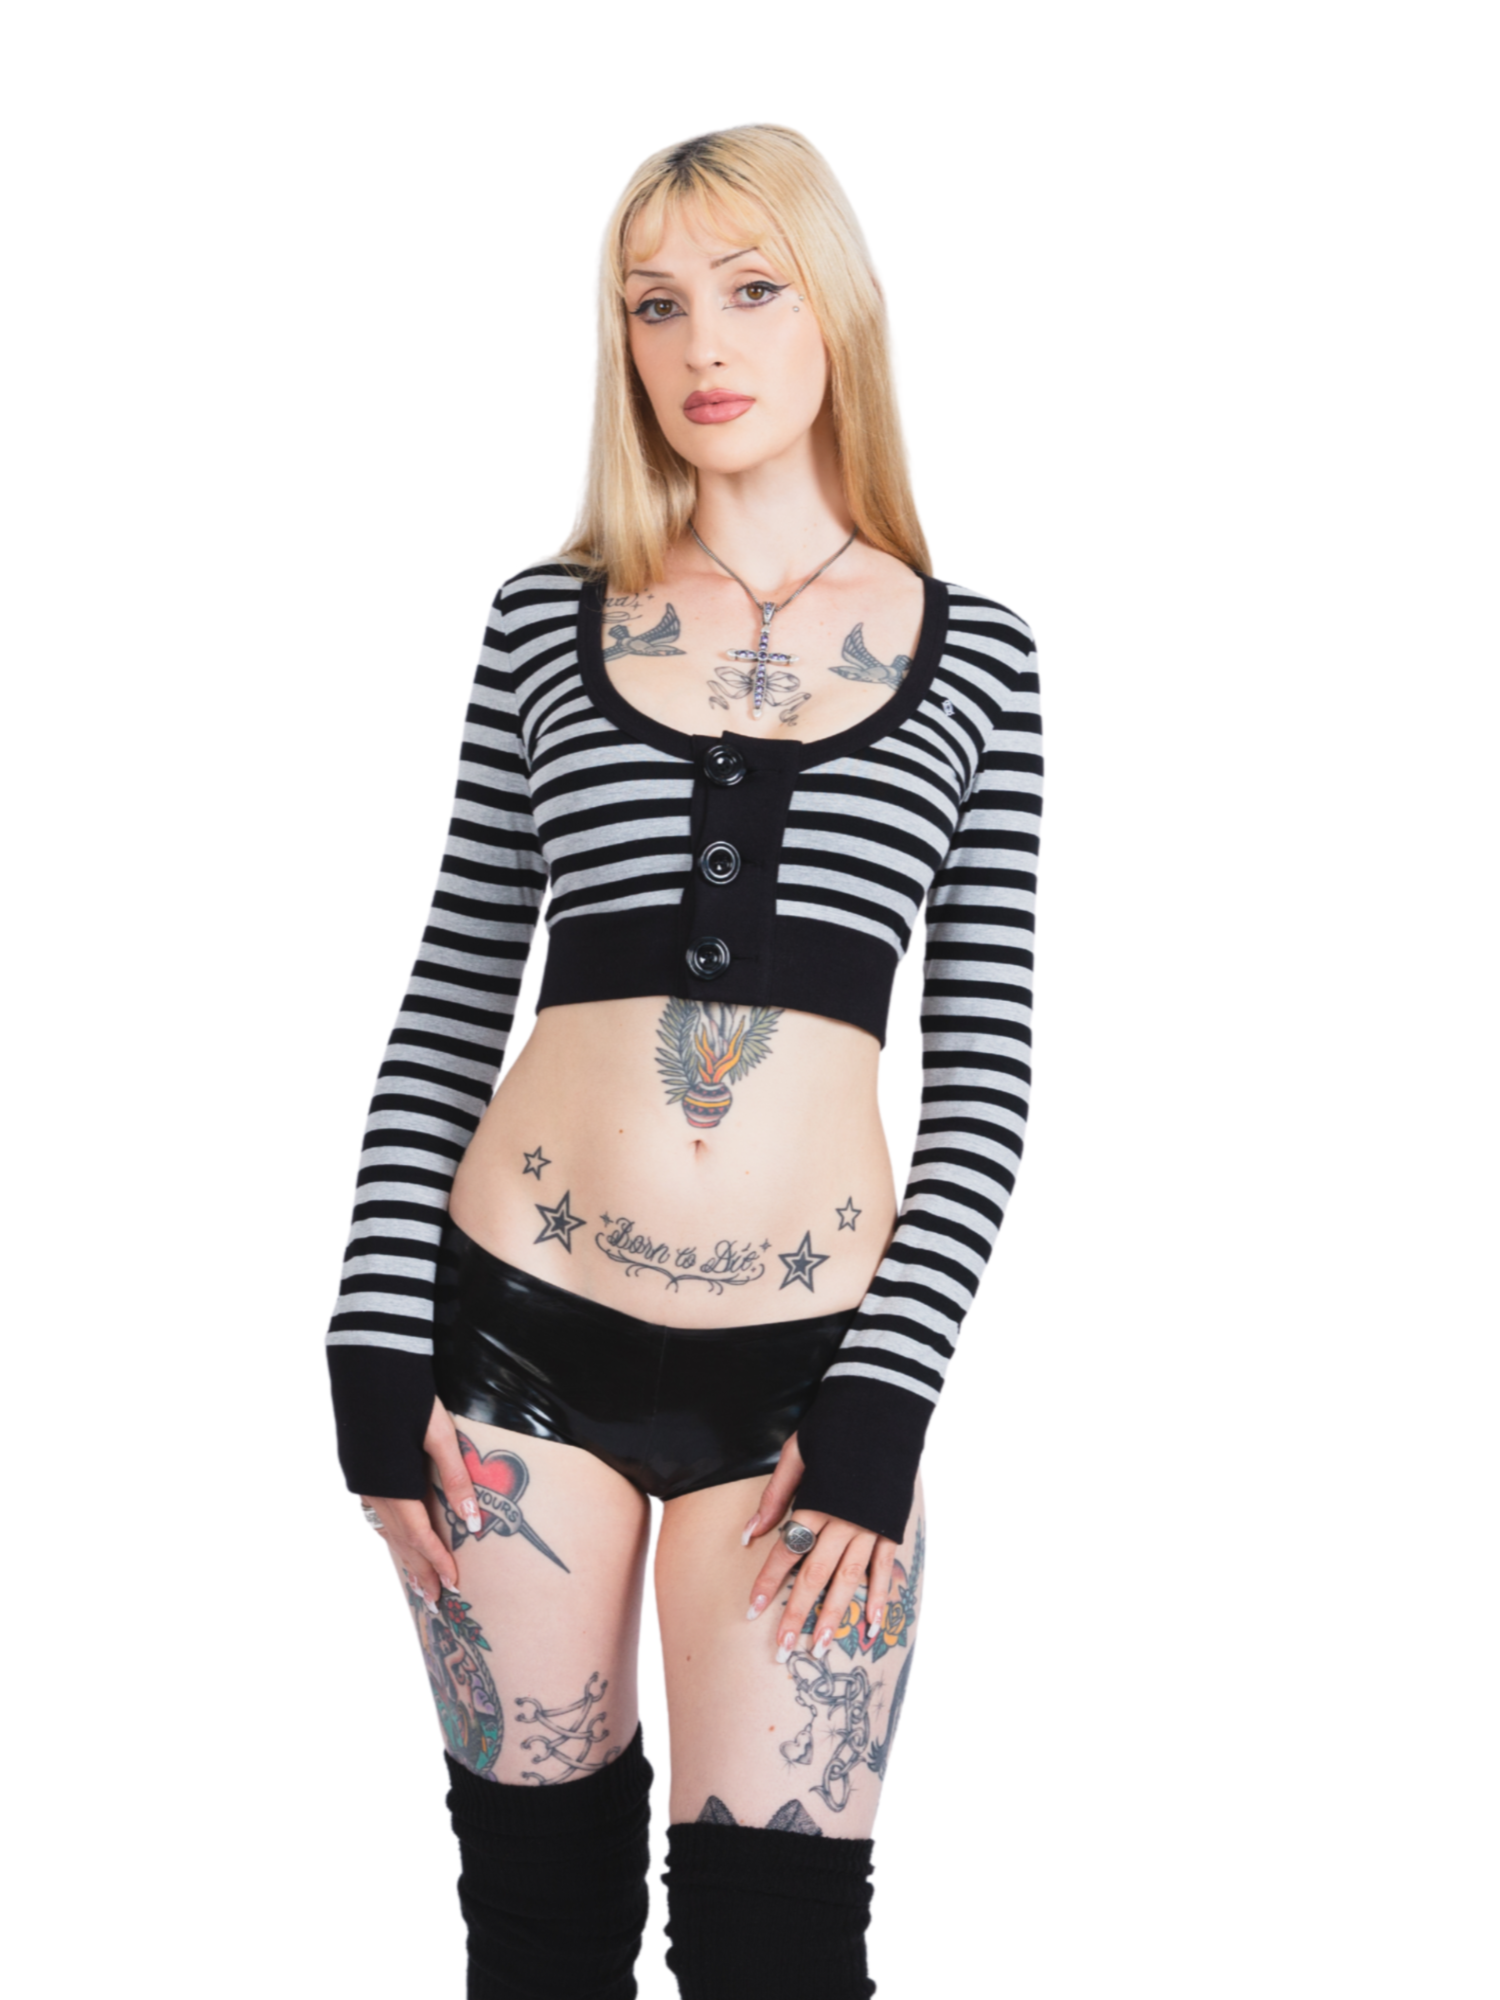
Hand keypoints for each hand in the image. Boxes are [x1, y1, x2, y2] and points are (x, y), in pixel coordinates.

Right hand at [359, 1396, 483, 1611]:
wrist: (368, 1364)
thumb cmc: (409, 1396)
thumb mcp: (440, 1436)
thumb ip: (456, 1479)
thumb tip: (474, 1522)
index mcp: (394, 1484)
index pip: (419, 1535)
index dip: (436, 1562)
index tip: (452, 1585)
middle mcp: (373, 1489)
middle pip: (399, 1541)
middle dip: (418, 1571)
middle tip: (434, 1600)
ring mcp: (362, 1481)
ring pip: (385, 1528)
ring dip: (403, 1555)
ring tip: (418, 1579)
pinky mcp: (358, 1469)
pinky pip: (376, 1512)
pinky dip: (390, 1531)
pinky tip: (398, 1537)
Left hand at [741, 1431, 900, 1656]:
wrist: (882, 1408)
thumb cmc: (833, 1427)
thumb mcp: (795, 1454)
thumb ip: (775, 1497)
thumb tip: (750, 1533)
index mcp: (816, 1504)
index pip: (786, 1552)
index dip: (768, 1583)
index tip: (752, 1611)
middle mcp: (842, 1522)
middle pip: (814, 1576)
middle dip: (796, 1614)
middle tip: (783, 1648)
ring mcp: (869, 1527)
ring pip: (848, 1579)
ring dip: (834, 1615)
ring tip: (820, 1645)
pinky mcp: (891, 1527)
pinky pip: (884, 1568)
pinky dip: (879, 1597)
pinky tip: (872, 1625)